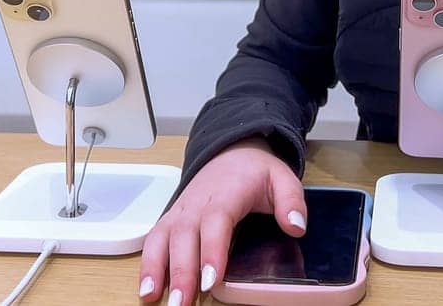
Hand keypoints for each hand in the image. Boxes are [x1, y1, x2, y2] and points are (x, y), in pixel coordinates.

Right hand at [138, 137, 306, 304]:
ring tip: (151, 298)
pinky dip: (147, 263)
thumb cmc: (255, 171)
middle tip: (181, 303)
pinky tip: (147, 289)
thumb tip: (296, 226)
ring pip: (162, 238)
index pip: (216, 222)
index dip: (211, 251)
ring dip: (155, 269)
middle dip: (181, 272)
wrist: (231, 152)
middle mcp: (197, 203)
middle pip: (184, 237)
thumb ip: (292, 201)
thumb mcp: (283, 178)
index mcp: (226, 194)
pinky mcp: (170, 219)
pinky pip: (154, 240)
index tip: (211, 280)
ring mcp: (180, 211)